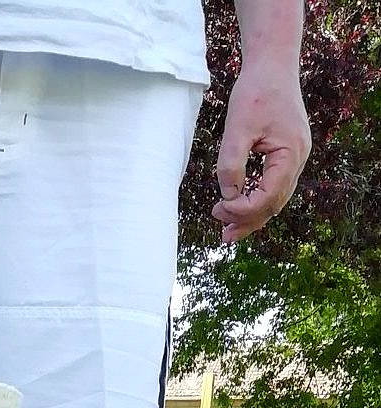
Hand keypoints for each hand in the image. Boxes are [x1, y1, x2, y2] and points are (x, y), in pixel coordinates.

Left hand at [213, 60, 310, 241]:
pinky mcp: (288, 153)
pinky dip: (258, 198)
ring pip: (275, 198)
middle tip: (222, 235)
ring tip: (229, 229)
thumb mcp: (237, 128)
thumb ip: (231, 164)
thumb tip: (228, 196)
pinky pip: (275, 184)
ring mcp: (296, 156)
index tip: (218, 209)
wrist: (273, 63)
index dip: (242, 210)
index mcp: (290, 154)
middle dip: (247, 220)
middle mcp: (299, 159)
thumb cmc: (256, 90)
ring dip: (252, 214)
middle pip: (274, 204)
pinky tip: (240, 204)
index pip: (267, 197)